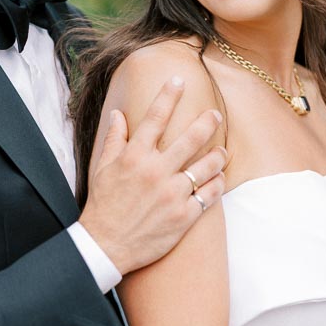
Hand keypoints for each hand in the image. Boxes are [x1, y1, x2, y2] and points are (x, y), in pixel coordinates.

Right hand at [80, 76, 225, 275]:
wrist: (106, 245)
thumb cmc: (103, 206)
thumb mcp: (102, 169)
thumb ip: (114, 140)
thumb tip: (119, 115)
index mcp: (135, 157)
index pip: (155, 118)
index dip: (168, 95)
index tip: (179, 79)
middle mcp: (156, 171)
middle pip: (190, 139)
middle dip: (207, 123)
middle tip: (216, 115)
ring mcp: (172, 194)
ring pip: (206, 167)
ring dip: (218, 156)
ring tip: (222, 152)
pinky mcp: (183, 216)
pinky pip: (209, 195)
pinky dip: (216, 185)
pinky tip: (219, 179)